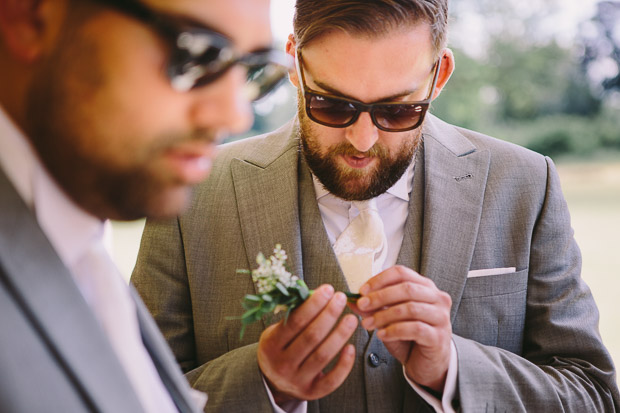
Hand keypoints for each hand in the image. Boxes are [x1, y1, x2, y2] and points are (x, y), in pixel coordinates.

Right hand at [257, 284, 357, 404]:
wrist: (273, 382)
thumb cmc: (279, 348)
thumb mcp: (277, 331)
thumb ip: (294, 315)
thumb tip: (318, 293)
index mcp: (271, 344)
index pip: (295, 321)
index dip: (313, 304)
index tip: (328, 289)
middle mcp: (282, 364)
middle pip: (311, 337)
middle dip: (329, 315)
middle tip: (341, 298)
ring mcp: (296, 380)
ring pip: (323, 355)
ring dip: (340, 335)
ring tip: (351, 318)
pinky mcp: (311, 392)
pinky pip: (331, 380)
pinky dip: (344, 364)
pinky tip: (351, 347)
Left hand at [352, 266, 451, 392]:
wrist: (427, 365)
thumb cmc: (409, 338)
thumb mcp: (388, 319)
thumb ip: (374, 308)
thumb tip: (352, 299)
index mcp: (425, 287)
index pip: (401, 273)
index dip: (380, 280)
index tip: (362, 291)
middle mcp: (437, 298)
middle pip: (407, 288)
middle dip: (380, 296)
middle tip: (362, 305)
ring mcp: (441, 317)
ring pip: (410, 308)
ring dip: (384, 315)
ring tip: (368, 324)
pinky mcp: (439, 337)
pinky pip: (415, 329)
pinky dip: (394, 330)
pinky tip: (381, 335)